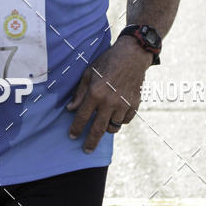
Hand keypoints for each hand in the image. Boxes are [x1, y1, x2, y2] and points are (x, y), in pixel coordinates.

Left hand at [66, 36, 151, 152]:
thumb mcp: (89, 72)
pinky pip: (125, 121)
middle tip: (86, 150)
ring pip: (113, 127)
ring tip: (102, 126)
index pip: (82, 117)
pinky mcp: (134, 104)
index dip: (76, 129)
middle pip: (98, 129)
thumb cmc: (108, 61)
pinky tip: (116, 116)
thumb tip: (70, 109)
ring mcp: (123, 104)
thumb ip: (80, 92)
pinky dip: (120, 121)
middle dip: (90, 142)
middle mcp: (109, 102)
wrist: (132, 55)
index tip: (72, 136)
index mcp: (95, 93)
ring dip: (106, 129)